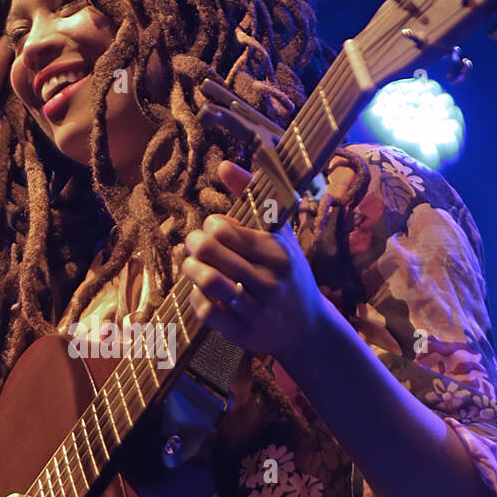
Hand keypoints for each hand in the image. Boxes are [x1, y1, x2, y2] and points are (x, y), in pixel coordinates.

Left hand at [181, 160, 330, 374]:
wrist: (307, 326)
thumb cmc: (289, 272)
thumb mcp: (280, 234)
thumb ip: (253, 198)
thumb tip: (224, 164)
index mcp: (278, 253)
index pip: (227, 230)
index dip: (212, 225)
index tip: (214, 228)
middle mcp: (269, 281)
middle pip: (212, 252)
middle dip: (194, 243)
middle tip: (194, 243)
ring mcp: (256, 309)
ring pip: (208, 281)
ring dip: (189, 268)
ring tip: (189, 262)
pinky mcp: (243, 332)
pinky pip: (207, 311)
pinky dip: (196, 297)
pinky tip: (198, 290)